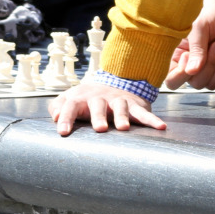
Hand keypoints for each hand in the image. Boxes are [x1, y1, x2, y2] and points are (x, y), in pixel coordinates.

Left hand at [49, 82, 165, 135]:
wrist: (116, 81)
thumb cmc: (88, 98)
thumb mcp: (71, 99)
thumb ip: (59, 106)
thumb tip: (53, 117)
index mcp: (82, 98)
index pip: (71, 106)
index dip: (66, 118)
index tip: (63, 132)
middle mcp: (100, 98)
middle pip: (98, 105)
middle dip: (98, 116)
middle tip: (100, 129)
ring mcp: (118, 101)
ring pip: (120, 107)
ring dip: (122, 117)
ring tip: (124, 128)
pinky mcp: (135, 105)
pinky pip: (144, 113)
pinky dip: (152, 120)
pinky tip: (161, 127)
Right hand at [164, 0, 214, 90]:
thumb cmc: (210, 13)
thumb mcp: (199, 28)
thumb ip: (196, 50)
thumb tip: (192, 71)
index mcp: (175, 54)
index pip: (171, 80)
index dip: (181, 74)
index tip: (188, 54)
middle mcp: (189, 64)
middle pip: (195, 83)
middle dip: (209, 66)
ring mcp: (204, 68)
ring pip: (210, 84)